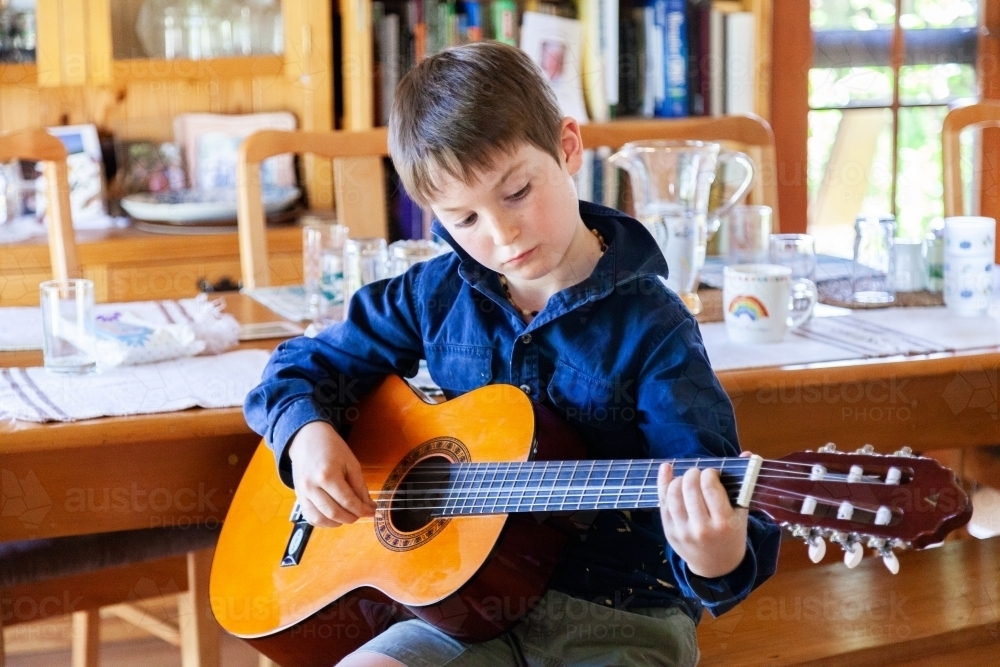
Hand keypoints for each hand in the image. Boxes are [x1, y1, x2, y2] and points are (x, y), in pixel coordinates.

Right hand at [287, 421, 376, 527]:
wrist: (307, 438)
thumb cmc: (332, 448)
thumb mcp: (351, 463)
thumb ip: (359, 487)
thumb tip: (368, 507)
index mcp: (327, 475)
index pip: (347, 501)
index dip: (361, 510)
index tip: (372, 513)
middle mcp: (311, 486)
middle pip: (333, 513)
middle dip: (351, 518)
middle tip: (361, 514)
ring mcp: (302, 492)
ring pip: (320, 519)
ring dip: (337, 523)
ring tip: (348, 516)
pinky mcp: (298, 496)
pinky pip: (310, 517)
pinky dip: (323, 522)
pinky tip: (334, 518)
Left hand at [657, 454, 749, 578]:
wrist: (716, 567)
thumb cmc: (731, 536)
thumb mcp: (741, 514)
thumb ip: (744, 484)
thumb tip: (748, 454)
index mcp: (724, 524)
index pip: (710, 488)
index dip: (709, 473)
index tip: (711, 472)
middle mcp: (702, 529)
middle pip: (690, 489)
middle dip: (693, 473)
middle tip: (698, 473)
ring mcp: (683, 531)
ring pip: (673, 494)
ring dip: (679, 479)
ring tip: (687, 478)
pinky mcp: (669, 532)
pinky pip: (662, 503)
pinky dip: (663, 483)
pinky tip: (667, 471)